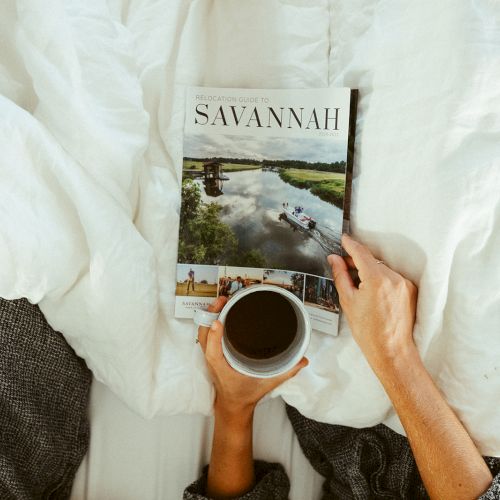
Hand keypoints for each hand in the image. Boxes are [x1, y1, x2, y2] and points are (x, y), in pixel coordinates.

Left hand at [197, 296, 307, 415]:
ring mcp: (210, 356)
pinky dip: (210, 322)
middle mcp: (213, 361)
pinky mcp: (211, 352)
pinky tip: (220, 311)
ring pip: (202, 333)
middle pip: (204, 336)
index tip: (218, 321)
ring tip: (221, 301)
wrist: (233, 406)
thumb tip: (303, 360)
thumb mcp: (268, 385)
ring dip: (209, 316)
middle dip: (210, 316)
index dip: (214, 337)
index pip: (213, 352)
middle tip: (223, 300)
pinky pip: (205, 335)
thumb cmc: (246, 395)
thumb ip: (286, 373)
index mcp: (222, 369)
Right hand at [328, 234, 417, 370]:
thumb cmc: (369, 331)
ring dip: (370, 271)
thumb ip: (341, 275)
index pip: (361, 253)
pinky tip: (372, 293)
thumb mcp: (348, 301)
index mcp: (377, 279)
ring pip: (382, 269)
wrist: (392, 351)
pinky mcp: (410, 290)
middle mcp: (394, 278)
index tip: (344, 239)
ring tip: (359, 286)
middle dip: (358, 262)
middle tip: (344, 268)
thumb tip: (335, 259)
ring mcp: (405, 284)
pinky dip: (381, 280)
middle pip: (372, 261)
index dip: (350, 244)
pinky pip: (392, 277)